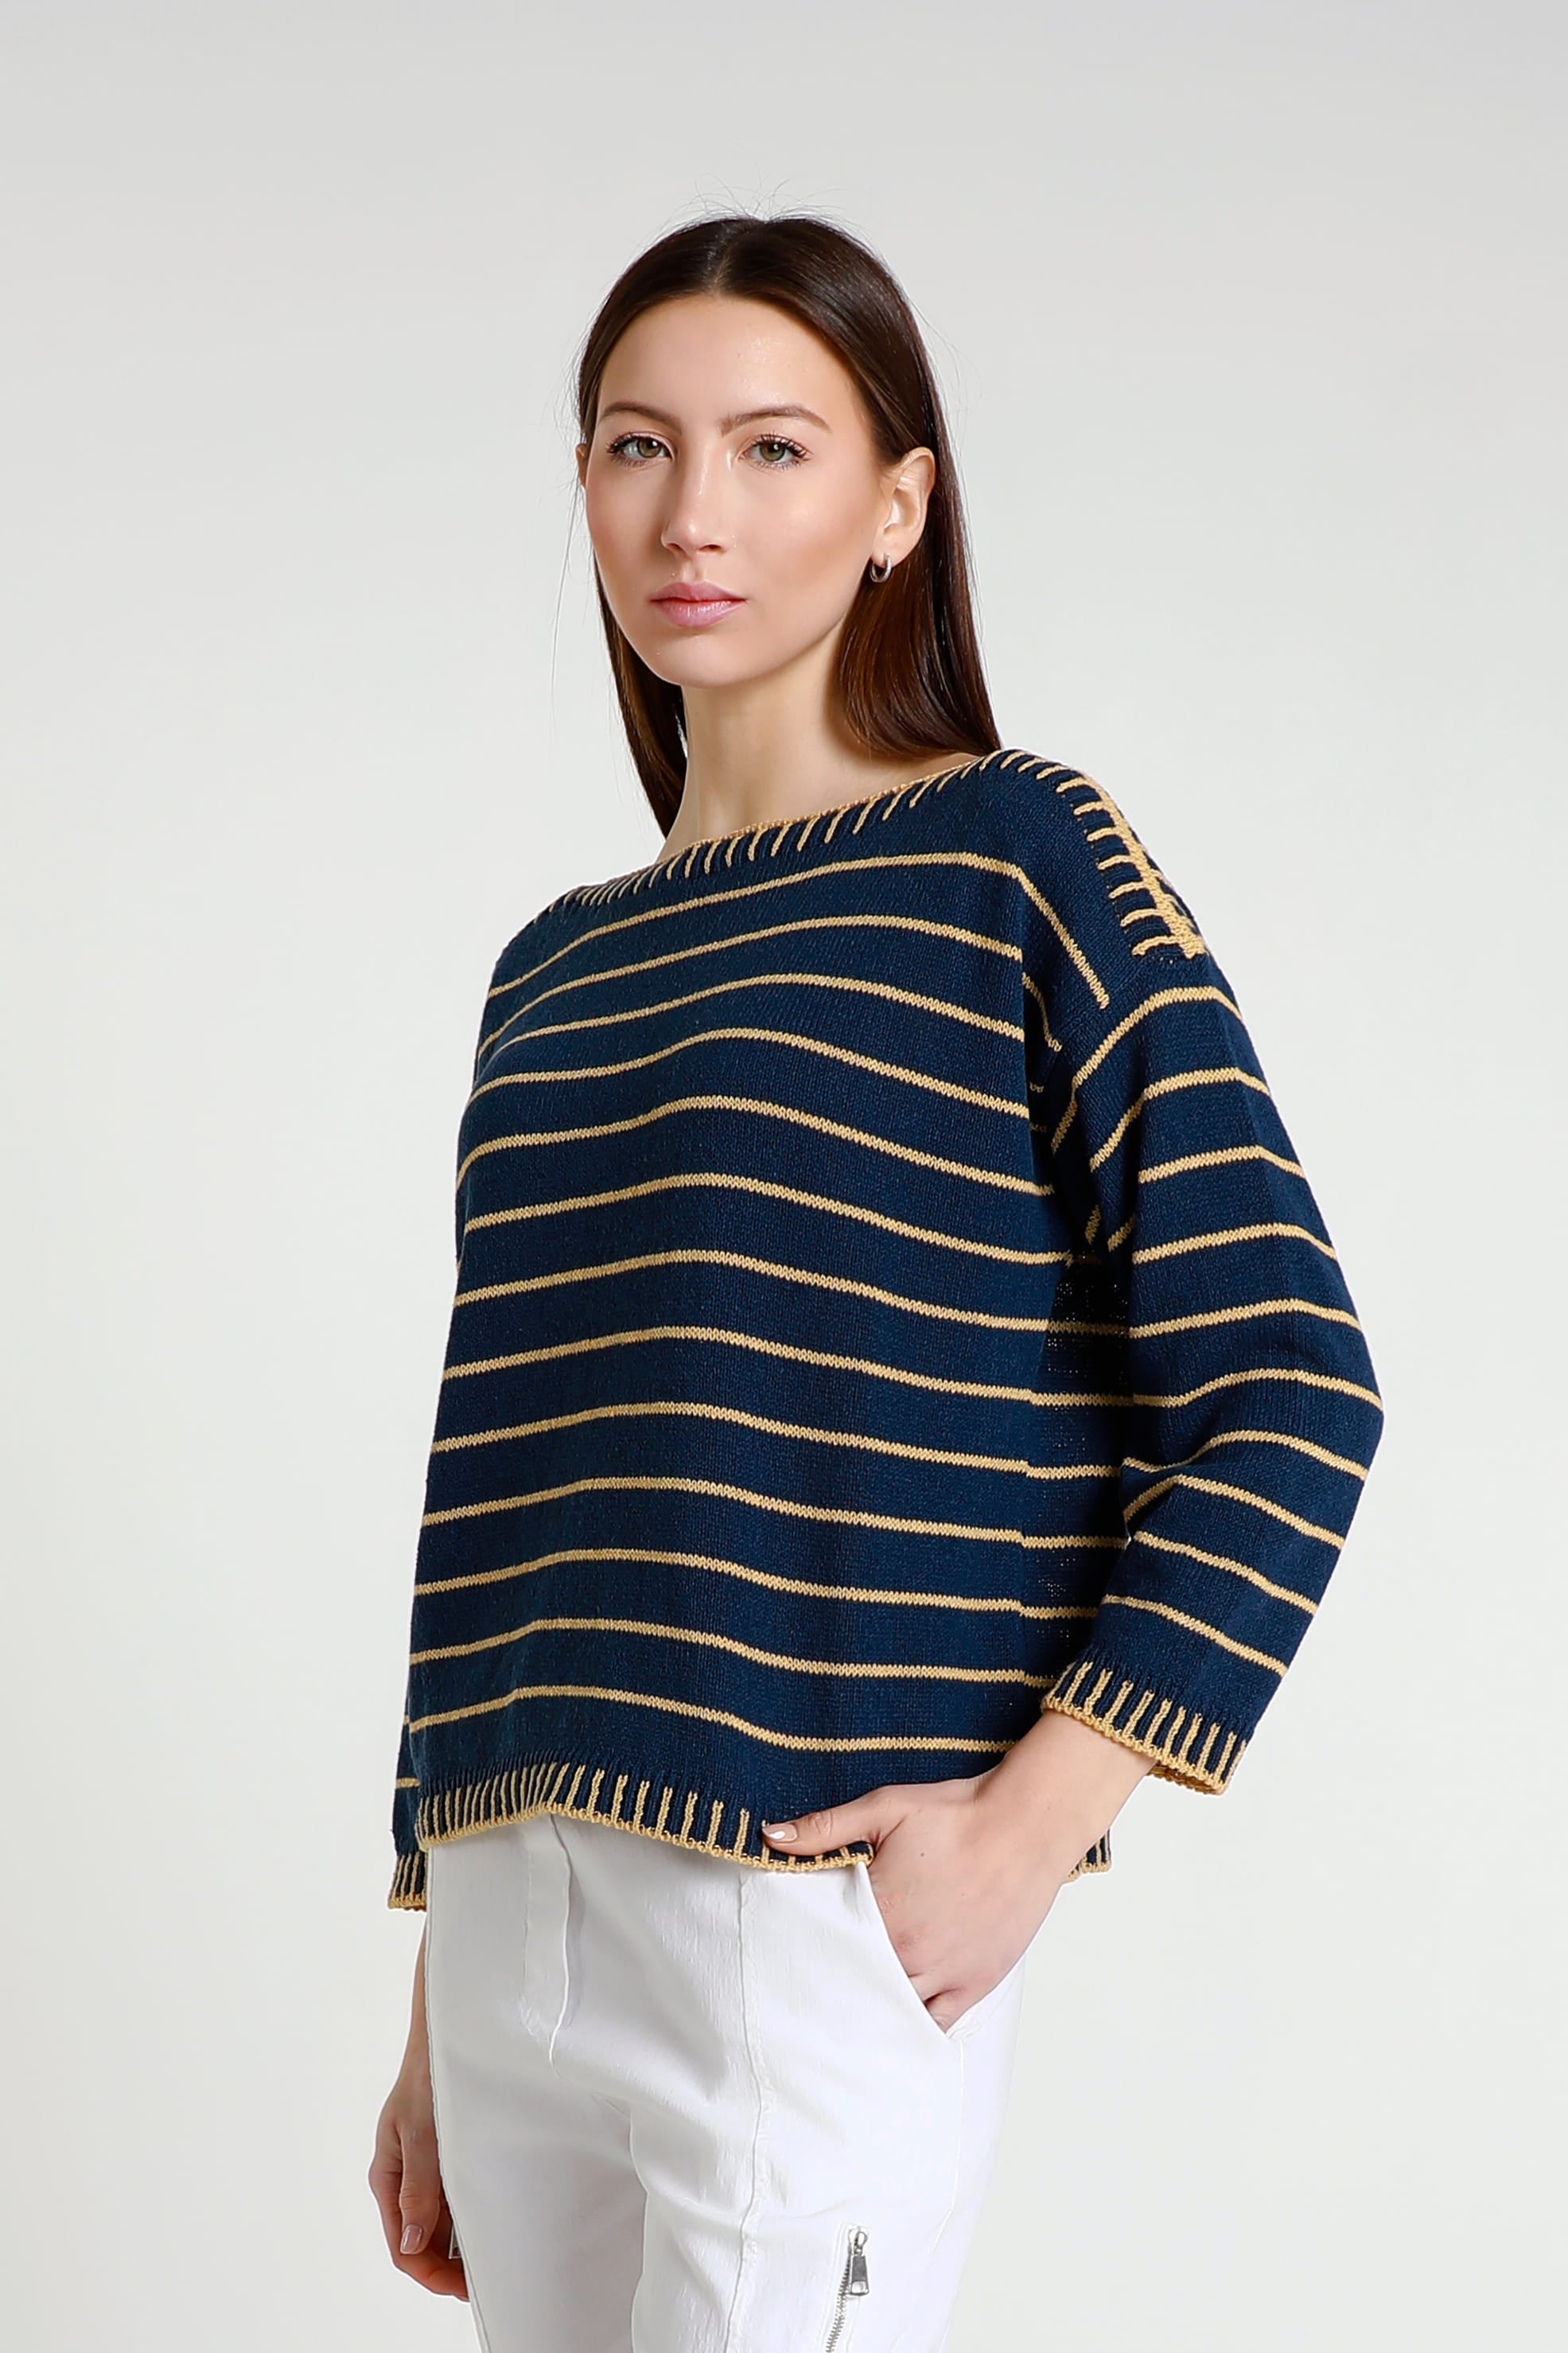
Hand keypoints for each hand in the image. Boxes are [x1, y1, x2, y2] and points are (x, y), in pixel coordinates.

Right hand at [367, 1934, 468, 2300]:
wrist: (449, 2029)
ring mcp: (425, 2169)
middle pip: (421, 2242)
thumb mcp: (422, 2130)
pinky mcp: (445, 2156)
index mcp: (387, 2176)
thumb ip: (418, 2187)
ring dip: (460, 2245)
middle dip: (448, 2268)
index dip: (431, 2274)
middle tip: (484, 2282)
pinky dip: (470, 2218)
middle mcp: (404, 2178)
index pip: (403, 2247)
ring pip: (439, 2225)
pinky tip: (494, 2222)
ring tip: (493, 2258)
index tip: (463, 2287)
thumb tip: (411, 2242)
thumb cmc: (429, 2072)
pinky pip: (454, 2199)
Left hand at [760, 1708, 1151, 2030]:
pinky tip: (893, 2031)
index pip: (827, 1950)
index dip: (807, 1957)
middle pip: (856, 1987)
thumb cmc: (957, 1813)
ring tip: (844, 2017)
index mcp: (881, 1913)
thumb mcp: (885, 1808)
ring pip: (893, 2011)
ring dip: (869, 2012)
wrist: (1026, 1824)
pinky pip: (937, 2024)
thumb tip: (770, 1836)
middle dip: (834, 1991)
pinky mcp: (976, 1982)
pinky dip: (913, 2029)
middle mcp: (910, 1953)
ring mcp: (946, 1973)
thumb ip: (825, 1828)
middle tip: (807, 1999)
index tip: (787, 1964)